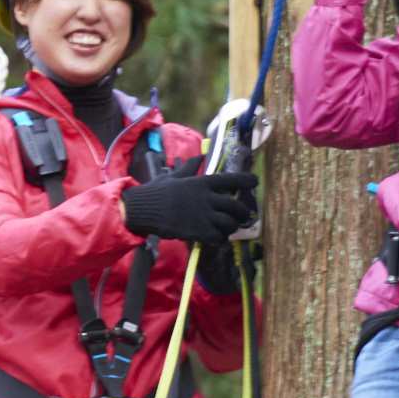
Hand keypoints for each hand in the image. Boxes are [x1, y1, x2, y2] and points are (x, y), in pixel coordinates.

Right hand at [123, 169, 259, 248]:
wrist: (143, 209)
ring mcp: (203, 216)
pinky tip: (217, 238)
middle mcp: (207, 198)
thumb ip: (189, 168)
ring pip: (229, 223)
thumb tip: (198, 158)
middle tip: (243, 216)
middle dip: (242, 212)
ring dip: (232, 227)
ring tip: (229, 228)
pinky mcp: (198, 232)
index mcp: (202, 182)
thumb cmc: (157, 191)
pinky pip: (218, 237)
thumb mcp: (174, 176)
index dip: (246, 180)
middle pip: (235, 206)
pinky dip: (221, 239)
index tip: (255, 182)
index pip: (231, 180)